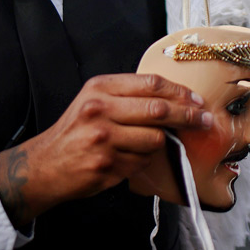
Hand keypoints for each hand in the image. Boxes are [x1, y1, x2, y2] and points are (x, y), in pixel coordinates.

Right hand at [0, 73, 211, 226]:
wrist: (44, 165)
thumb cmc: (76, 132)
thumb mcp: (94, 101)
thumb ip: (128, 96)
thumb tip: (177, 100)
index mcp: (100, 88)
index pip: (151, 84)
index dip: (180, 92)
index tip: (198, 101)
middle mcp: (100, 109)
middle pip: (159, 109)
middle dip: (188, 116)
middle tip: (205, 121)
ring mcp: (103, 138)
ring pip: (155, 139)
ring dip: (158, 144)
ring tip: (141, 146)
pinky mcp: (106, 164)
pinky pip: (142, 162)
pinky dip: (141, 162)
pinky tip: (125, 160)